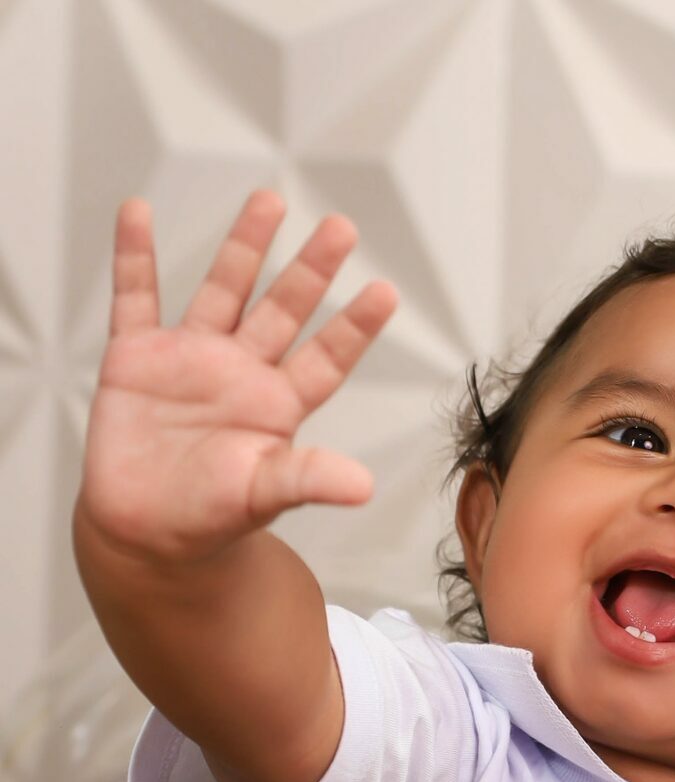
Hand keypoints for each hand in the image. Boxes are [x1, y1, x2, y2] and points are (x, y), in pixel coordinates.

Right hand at [78, 189, 397, 562]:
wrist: (146, 530)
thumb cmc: (209, 517)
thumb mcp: (263, 498)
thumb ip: (308, 480)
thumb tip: (364, 487)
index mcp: (277, 405)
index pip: (326, 358)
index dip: (354, 327)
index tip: (385, 292)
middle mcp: (241, 372)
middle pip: (283, 310)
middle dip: (311, 270)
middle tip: (341, 227)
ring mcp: (190, 359)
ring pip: (223, 290)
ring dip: (244, 246)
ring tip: (269, 201)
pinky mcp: (136, 358)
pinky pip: (134, 297)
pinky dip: (133, 256)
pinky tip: (137, 213)